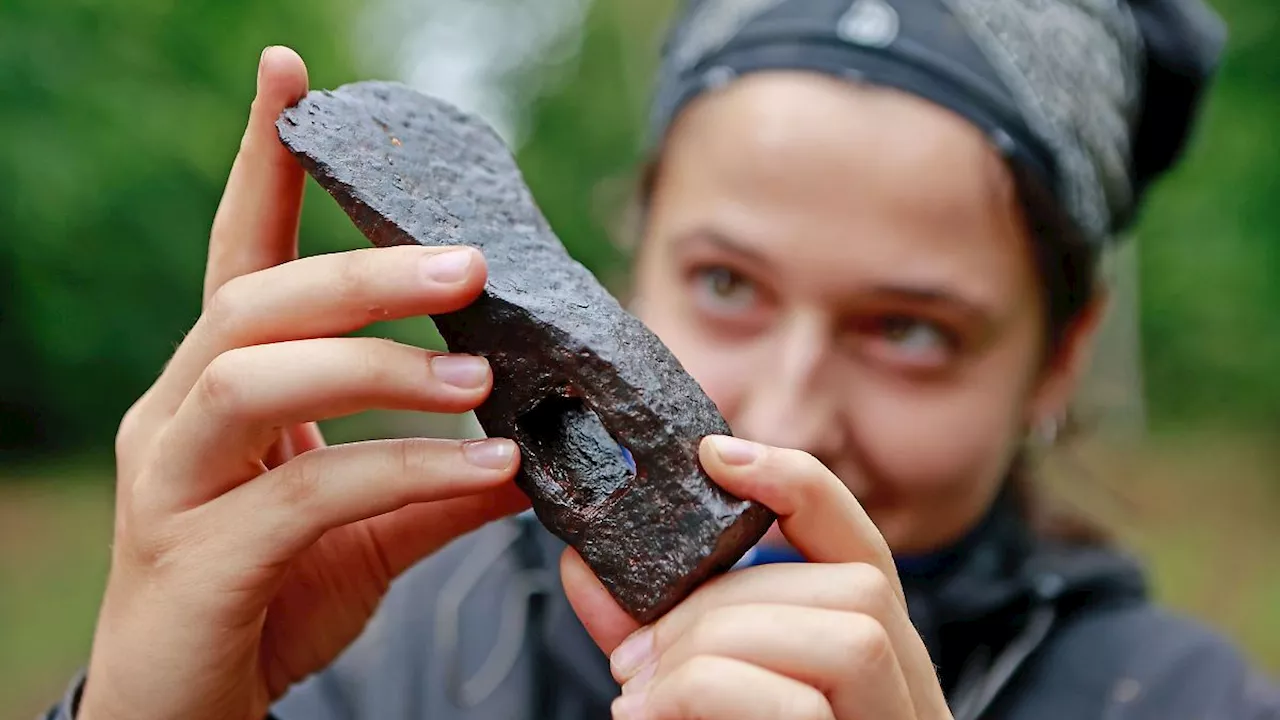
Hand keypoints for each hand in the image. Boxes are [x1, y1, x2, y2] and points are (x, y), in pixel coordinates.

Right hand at [77, 47, 527, 719]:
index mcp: (219, 389)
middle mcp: (180, 416)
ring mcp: (174, 483)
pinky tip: (488, 472)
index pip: (240, 257)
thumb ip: (438, 483)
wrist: (191, 712)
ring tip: (482, 374)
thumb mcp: (369, 529)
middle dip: (361, 270)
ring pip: (257, 376)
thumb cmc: (269, 600)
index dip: (261, 166)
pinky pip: (305, 492)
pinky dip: (403, 469)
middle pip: (255, 302)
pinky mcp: (194, 556)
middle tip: (467, 263)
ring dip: (379, 364)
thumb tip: (533, 448)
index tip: (292, 79)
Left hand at [563, 436, 951, 719]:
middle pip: (852, 585)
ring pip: (846, 631)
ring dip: (721, 641)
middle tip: (636, 652)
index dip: (801, 487)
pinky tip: (648, 718)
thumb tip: (586, 566)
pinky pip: (804, 705)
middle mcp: (909, 699)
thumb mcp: (689, 703)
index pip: (865, 548)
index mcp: (873, 668)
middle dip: (724, 598)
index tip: (717, 452)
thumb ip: (652, 638)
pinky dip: (712, 688)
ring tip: (643, 690)